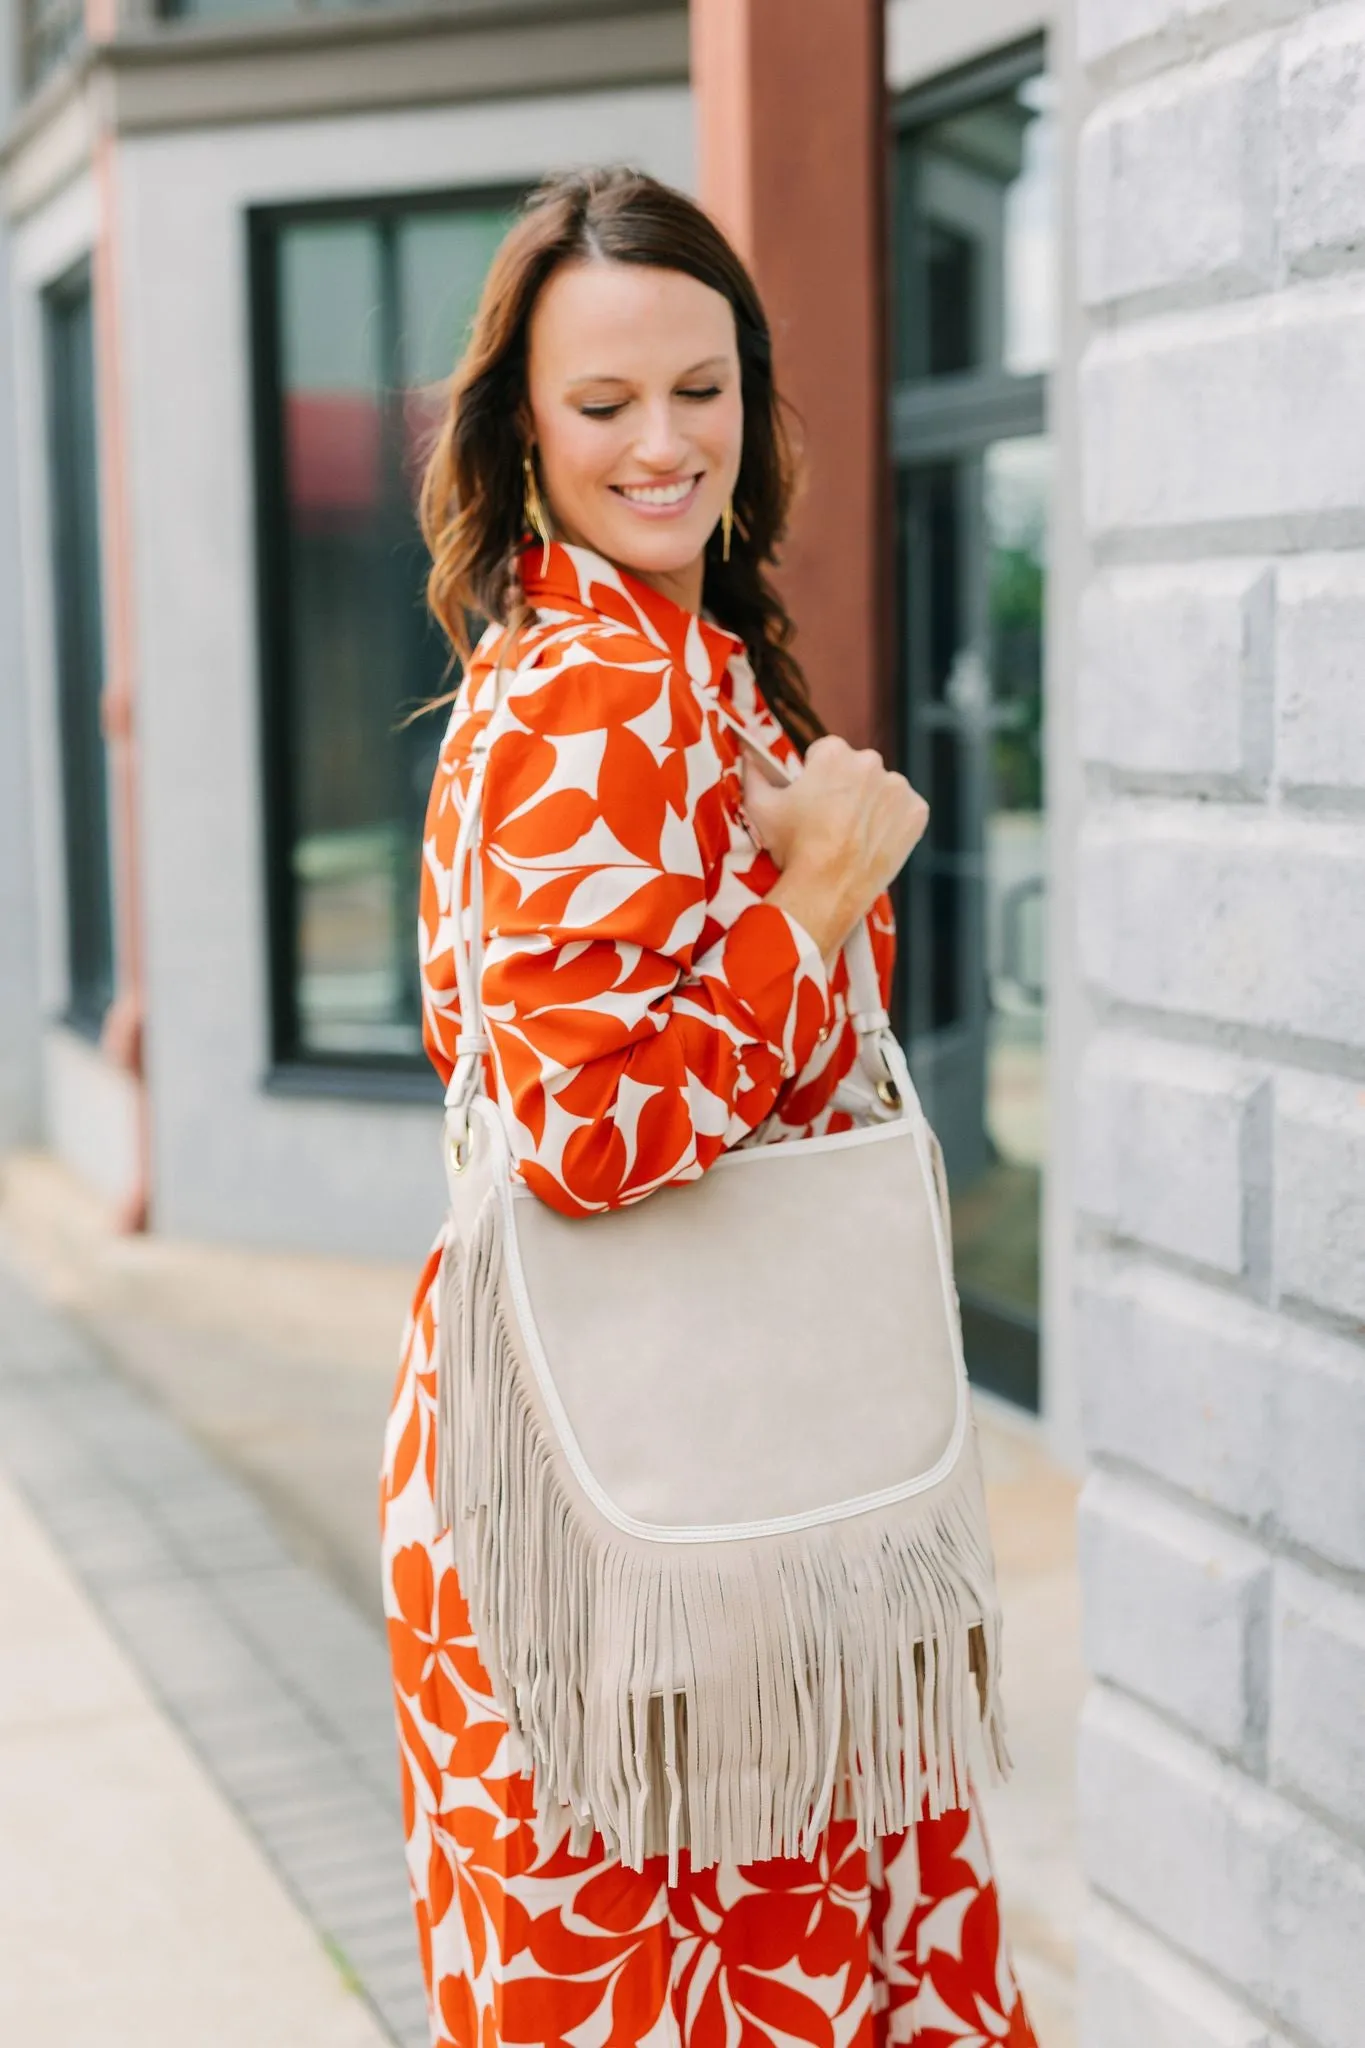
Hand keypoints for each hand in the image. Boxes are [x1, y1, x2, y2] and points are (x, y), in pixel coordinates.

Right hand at [743, 736, 928, 960]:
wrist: (826, 889)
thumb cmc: (792, 846)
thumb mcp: (760, 806)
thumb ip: (752, 772)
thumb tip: (747, 753)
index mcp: (833, 752)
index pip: (825, 754)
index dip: (816, 778)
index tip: (812, 802)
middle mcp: (870, 761)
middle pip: (857, 769)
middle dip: (847, 789)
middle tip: (831, 822)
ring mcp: (897, 787)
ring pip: (883, 789)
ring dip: (872, 805)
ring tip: (853, 835)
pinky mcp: (916, 812)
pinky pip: (906, 811)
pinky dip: (895, 823)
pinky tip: (874, 842)